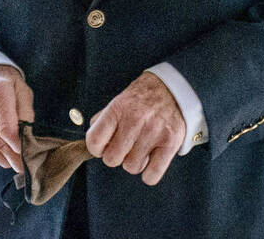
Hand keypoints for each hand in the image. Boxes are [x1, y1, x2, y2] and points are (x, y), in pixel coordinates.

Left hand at [85, 71, 184, 185]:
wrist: (171, 89)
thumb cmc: (140, 100)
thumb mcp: (117, 103)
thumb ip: (102, 121)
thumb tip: (92, 144)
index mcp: (117, 109)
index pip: (94, 142)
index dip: (96, 149)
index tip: (104, 147)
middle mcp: (134, 120)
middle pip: (112, 159)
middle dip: (115, 157)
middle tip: (123, 148)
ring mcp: (153, 132)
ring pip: (131, 167)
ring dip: (133, 163)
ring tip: (139, 150)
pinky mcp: (171, 143)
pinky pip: (152, 174)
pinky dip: (149, 174)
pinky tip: (150, 162)